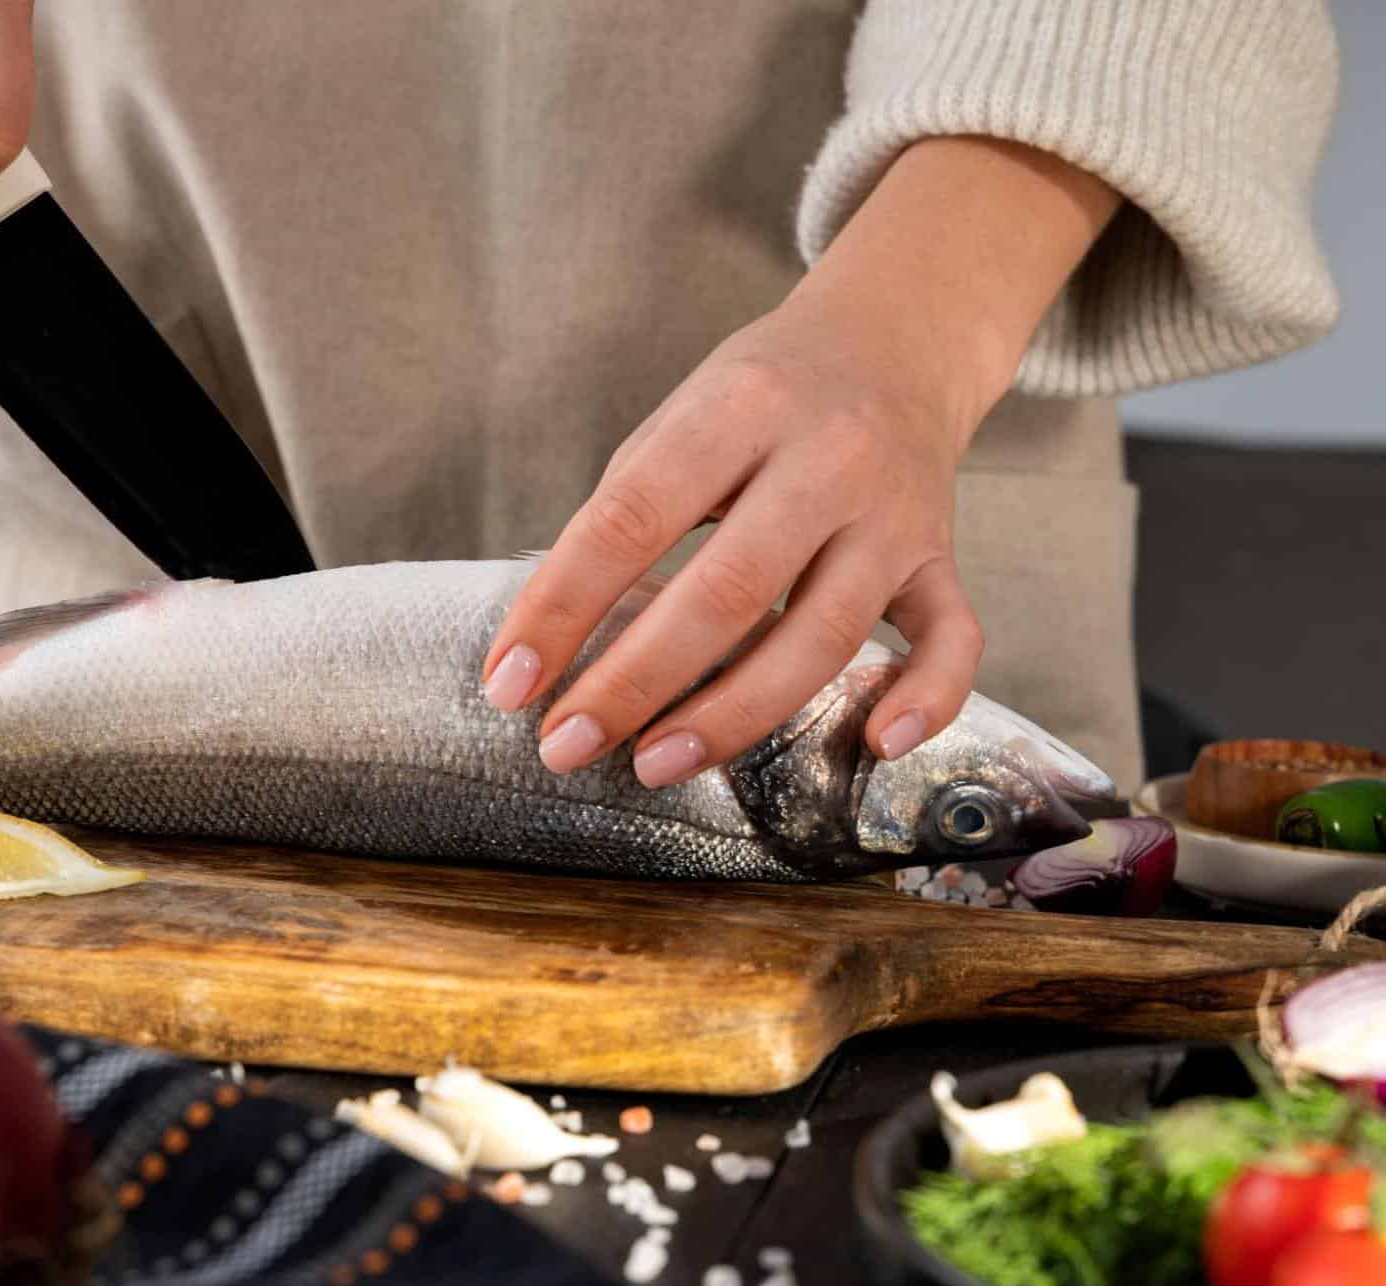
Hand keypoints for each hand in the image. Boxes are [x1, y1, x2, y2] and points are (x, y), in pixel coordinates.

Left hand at [480, 137, 1120, 787]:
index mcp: (741, 408)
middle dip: (636, 681)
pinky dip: (926, 697)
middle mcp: (828, 459)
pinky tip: (873, 746)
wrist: (894, 343)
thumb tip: (554, 634)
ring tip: (655, 764)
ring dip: (734, 714)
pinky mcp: (940, 558)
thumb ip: (627, 512)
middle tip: (566, 744)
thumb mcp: (680, 417)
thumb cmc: (762, 396)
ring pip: (824, 635)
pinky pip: (953, 638)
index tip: (510, 681)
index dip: (562, 605)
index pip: (634, 517)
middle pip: (728, 591)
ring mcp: (894, 515)